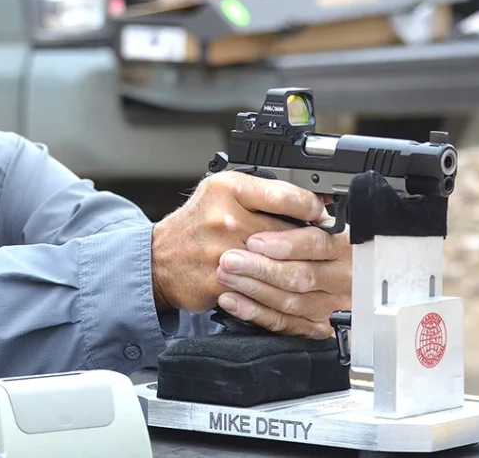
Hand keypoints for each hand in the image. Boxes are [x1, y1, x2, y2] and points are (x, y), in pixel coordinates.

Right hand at [150, 170, 329, 315]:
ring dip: (295, 268)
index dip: (310, 207)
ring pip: (278, 263)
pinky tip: (282, 287)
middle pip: (286, 232)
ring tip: (304, 268)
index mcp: (227, 189)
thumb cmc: (196, 225)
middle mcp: (224, 217)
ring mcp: (222, 251)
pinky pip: (262, 287)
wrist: (158, 259)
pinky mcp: (221, 281)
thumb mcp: (221, 193)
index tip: (320, 215)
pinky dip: (276, 289)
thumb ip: (260, 192)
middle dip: (307, 242)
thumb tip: (309, 200)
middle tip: (318, 246)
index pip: (284, 195)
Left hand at [214, 212, 350, 338]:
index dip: (286, 243)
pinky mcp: (315, 326)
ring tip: (225, 275)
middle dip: (262, 268)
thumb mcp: (313, 220)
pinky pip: (284, 323)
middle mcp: (342, 276)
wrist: (354, 280)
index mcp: (343, 244)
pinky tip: (232, 300)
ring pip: (291, 301)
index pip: (317, 243)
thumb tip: (278, 204)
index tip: (255, 241)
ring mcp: (330, 304)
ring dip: (253, 288)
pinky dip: (255, 312)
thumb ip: (298, 212)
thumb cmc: (310, 241)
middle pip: (302, 275)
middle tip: (230, 259)